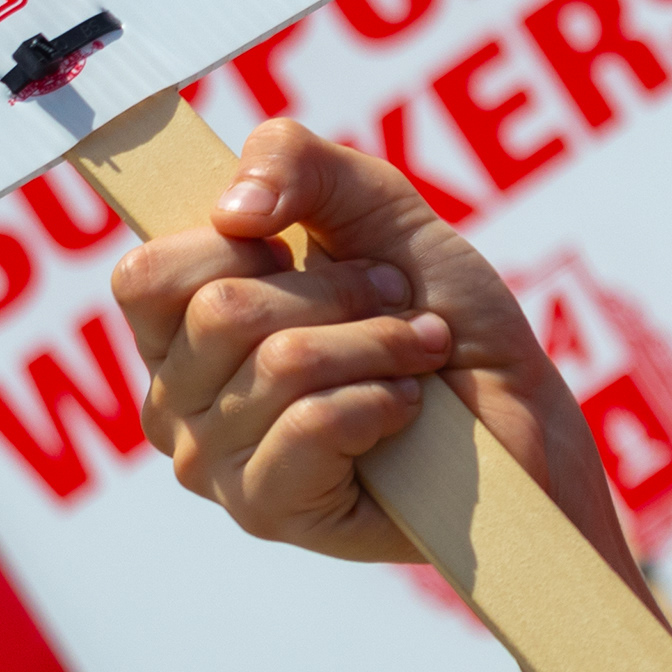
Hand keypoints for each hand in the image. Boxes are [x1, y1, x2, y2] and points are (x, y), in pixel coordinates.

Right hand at [107, 119, 635, 588]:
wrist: (523, 415)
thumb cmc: (440, 314)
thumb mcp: (375, 207)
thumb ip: (293, 161)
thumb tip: (231, 210)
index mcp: (177, 328)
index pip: (148, 274)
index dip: (245, 245)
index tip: (310, 253)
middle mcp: (175, 400)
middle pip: (222, 311)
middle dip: (341, 293)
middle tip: (397, 305)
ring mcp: (212, 463)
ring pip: (282, 363)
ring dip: (380, 344)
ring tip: (417, 354)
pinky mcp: (264, 509)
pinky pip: (313, 424)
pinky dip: (384, 399)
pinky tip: (407, 410)